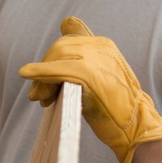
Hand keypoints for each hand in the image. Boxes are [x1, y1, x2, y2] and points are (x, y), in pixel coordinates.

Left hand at [20, 16, 161, 162]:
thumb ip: (82, 63)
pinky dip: (39, 72)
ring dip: (41, 77)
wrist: (134, 126)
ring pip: (57, 57)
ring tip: (41, 98)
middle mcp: (101, 46)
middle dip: (43, 69)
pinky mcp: (89, 74)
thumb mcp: (100, 77)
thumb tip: (54, 56)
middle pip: (60, 48)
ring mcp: (96, 58)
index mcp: (104, 45)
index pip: (69, 37)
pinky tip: (27, 75)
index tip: (45, 67)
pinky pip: (58, 69)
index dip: (54, 53)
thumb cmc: (114, 107)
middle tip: (38, 94)